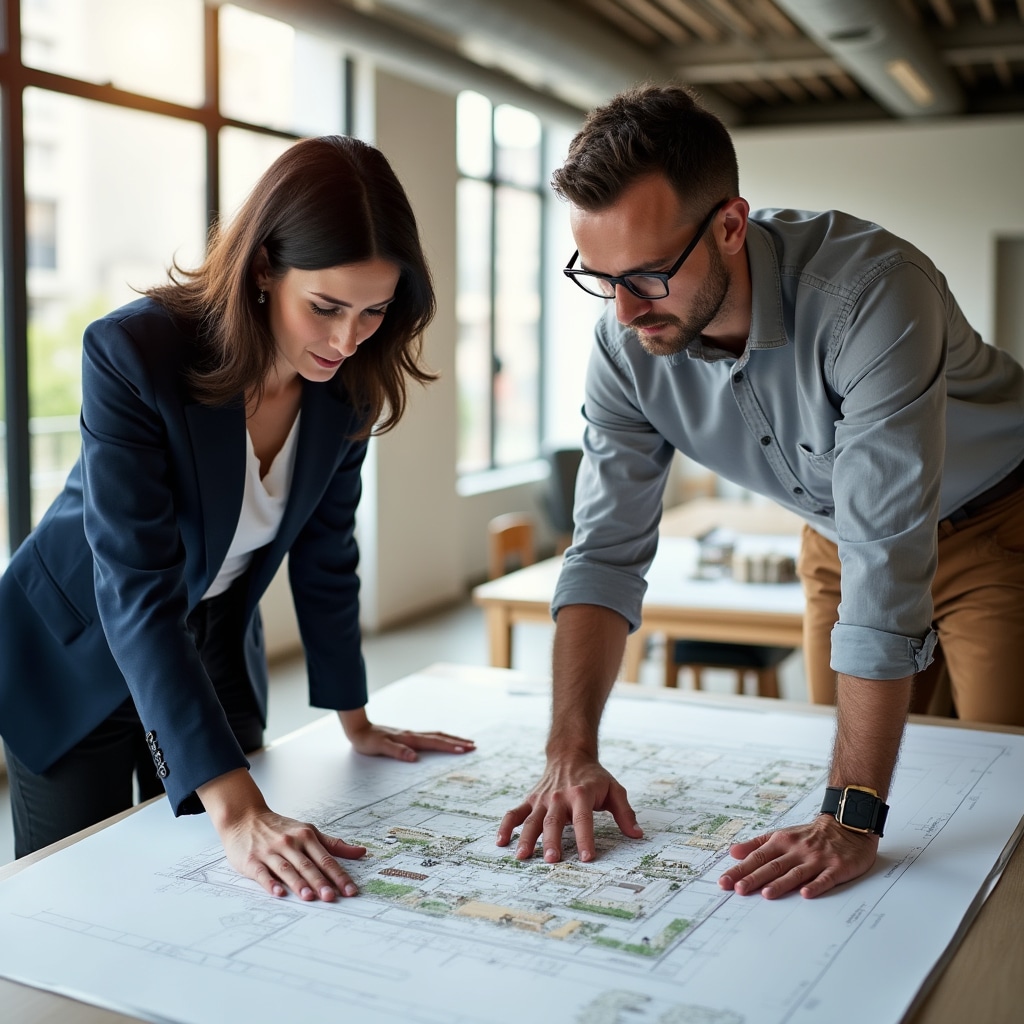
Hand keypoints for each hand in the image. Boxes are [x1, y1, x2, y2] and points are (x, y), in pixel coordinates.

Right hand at [218, 807, 367, 900]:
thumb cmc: (279, 828)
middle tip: (332, 897)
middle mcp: (290, 843)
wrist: (244, 817)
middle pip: (308, 865)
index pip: (326, 859)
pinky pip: (263, 873)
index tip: (351, 890)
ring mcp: (270, 852)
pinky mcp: (252, 860)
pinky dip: (271, 883)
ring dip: (299, 883)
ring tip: (310, 897)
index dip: (339, 875)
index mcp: (306, 836)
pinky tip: (278, 893)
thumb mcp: (308, 831)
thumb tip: (361, 852)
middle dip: (321, 882)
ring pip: (288, 869)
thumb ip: (334, 844)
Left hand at [339, 709, 474, 761]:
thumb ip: (397, 752)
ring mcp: (411, 734)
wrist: (359, 729)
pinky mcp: (408, 736)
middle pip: (440, 737)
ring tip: (465, 743)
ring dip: (452, 739)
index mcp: (409, 738)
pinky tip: (443, 742)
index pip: (434, 743)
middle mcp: (413, 735)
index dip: (449, 746)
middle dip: (457, 741)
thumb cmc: (368, 740)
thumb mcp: (380, 747)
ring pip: (436, 736)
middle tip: (474, 746)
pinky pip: (430, 737)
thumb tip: (415, 758)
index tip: (464, 750)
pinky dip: (442, 739)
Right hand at [495, 754, 641, 863]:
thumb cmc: (593, 777)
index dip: (585, 838)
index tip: (588, 858)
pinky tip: (501, 842)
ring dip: (526, 838)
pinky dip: (506, 826)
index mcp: (581, 794)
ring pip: (532, 819)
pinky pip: (515, 813)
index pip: (584, 819)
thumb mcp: (614, 789)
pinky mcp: (531, 800)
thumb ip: (625, 813)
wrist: (570, 754)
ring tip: (522, 857)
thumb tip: (637, 835)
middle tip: (551, 860)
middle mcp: (559, 796)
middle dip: (552, 841)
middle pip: (554, 821)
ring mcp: (542, 799)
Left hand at [718, 815, 878, 898]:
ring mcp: (817, 859)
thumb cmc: (810, 834)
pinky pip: (825, 878)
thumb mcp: (781, 835)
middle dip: (754, 878)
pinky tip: (805, 894)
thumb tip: (732, 852)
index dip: (740, 869)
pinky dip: (815, 886)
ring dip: (780, 883)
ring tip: (766, 893)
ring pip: (795, 873)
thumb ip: (757, 845)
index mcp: (781, 842)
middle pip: (772, 866)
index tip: (725, 881)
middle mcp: (797, 850)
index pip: (757, 857)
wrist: (846, 823)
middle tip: (738, 889)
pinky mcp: (836, 867)